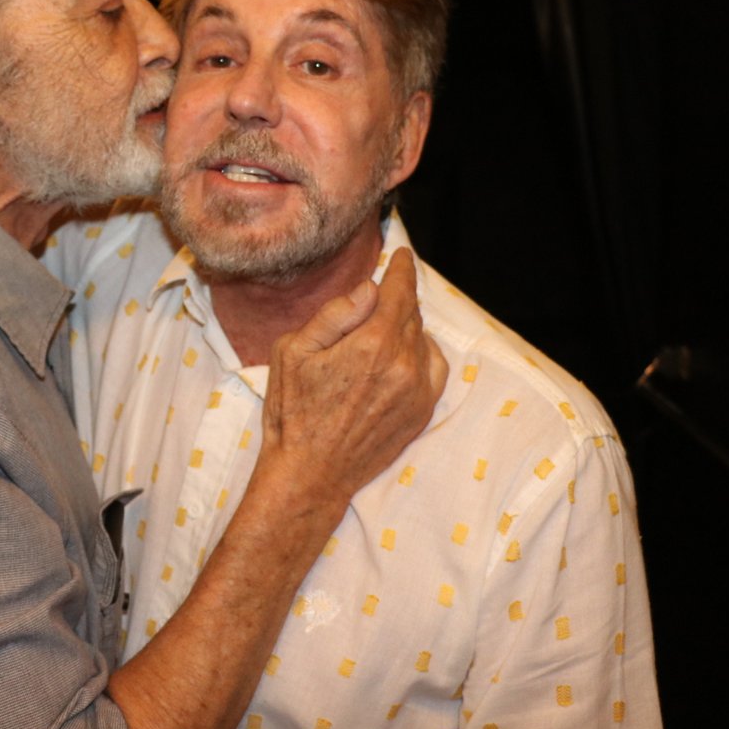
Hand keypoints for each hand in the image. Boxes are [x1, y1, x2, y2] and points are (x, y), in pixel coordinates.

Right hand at [261, 248, 447, 523]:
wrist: (310, 473)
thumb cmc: (294, 411)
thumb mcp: (293, 351)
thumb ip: (335, 314)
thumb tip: (370, 288)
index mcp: (372, 344)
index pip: (400, 291)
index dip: (401, 268)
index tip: (401, 255)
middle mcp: (403, 365)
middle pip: (411, 313)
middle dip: (397, 298)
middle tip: (378, 295)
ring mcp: (418, 391)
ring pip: (422, 339)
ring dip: (406, 327)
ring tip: (378, 332)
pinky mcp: (422, 412)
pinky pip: (434, 367)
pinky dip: (420, 353)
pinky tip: (397, 357)